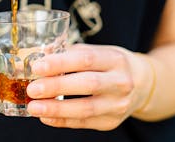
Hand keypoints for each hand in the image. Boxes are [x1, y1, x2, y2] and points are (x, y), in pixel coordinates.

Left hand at [26, 44, 153, 129]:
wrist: (142, 84)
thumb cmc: (111, 65)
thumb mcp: (97, 51)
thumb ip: (70, 52)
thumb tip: (40, 54)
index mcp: (115, 59)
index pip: (86, 59)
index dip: (60, 63)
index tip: (37, 66)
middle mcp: (120, 82)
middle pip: (87, 84)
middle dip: (56, 87)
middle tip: (32, 88)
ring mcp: (119, 104)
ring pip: (86, 109)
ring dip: (56, 109)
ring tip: (34, 107)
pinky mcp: (112, 122)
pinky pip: (84, 123)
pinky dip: (62, 121)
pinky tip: (46, 117)